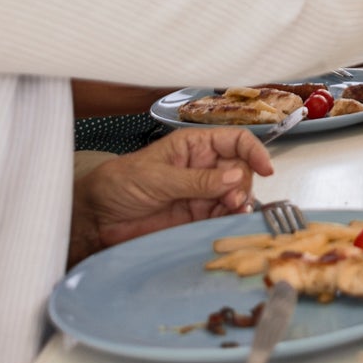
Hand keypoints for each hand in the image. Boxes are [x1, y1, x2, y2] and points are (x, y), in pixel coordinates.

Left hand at [69, 127, 275, 263]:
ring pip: (236, 194)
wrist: (96, 221)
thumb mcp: (157, 178)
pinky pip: (223, 216)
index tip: (266, 168)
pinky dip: (232, 219)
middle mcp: (203, 168)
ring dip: (241, 202)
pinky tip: (231, 222)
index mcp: (193, 146)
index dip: (253, 151)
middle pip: (241, 169)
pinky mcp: (197, 218)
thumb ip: (197, 180)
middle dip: (245, 182)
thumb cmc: (118, 186)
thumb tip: (236, 175)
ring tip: (233, 211)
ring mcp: (201, 193)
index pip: (234, 140)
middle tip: (235, 199)